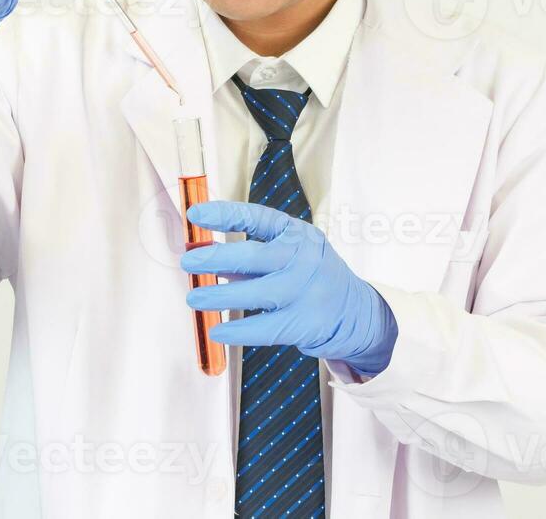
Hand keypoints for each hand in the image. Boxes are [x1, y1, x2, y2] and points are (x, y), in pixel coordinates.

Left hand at [181, 201, 397, 375]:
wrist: (357, 313)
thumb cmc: (311, 277)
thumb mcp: (289, 255)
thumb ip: (251, 257)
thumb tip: (205, 256)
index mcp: (296, 234)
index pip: (257, 218)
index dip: (224, 215)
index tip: (194, 214)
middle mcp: (303, 258)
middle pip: (254, 256)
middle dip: (216, 258)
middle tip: (188, 261)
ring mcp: (306, 291)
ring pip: (257, 293)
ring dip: (220, 296)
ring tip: (194, 297)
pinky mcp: (305, 324)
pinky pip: (264, 328)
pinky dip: (237, 330)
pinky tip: (217, 330)